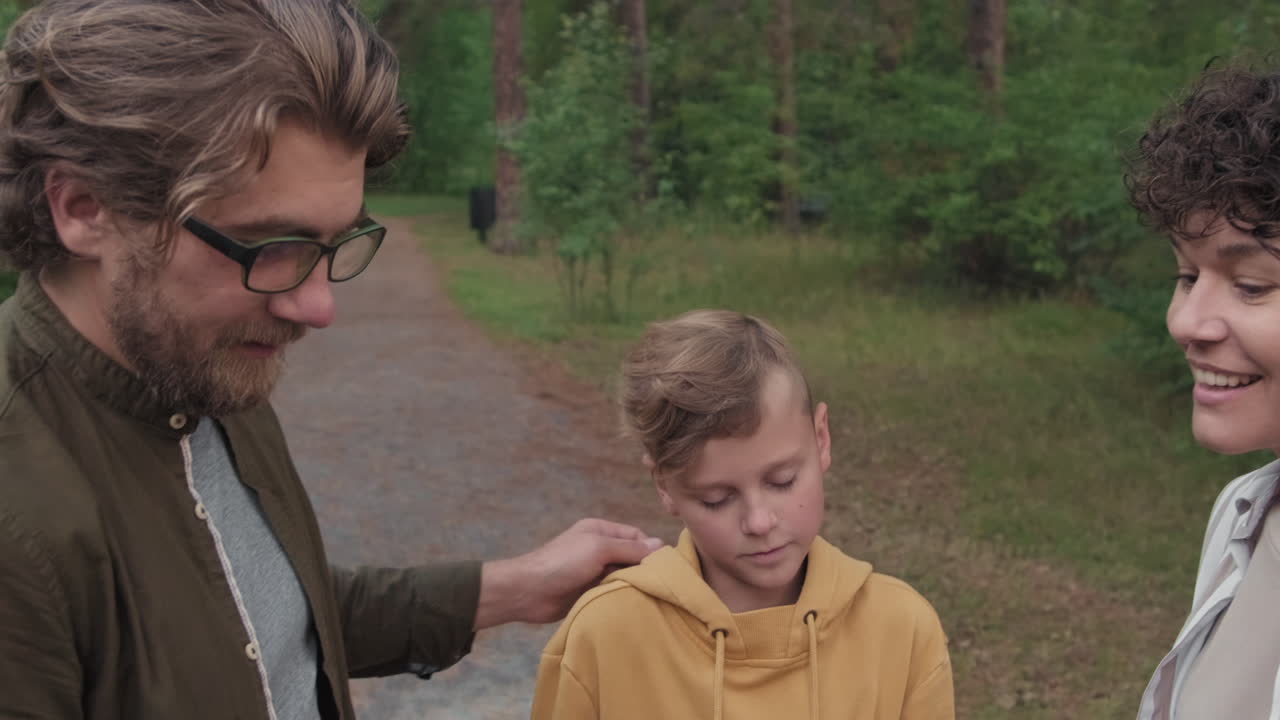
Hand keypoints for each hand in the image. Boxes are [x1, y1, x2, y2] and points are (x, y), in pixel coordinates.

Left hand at [474, 518, 663, 628]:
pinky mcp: (588, 591)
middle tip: (660, 587)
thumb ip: (629, 548)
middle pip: (631, 557)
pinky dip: (620, 597)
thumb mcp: (599, 549)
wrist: (528, 591)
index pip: (636, 536)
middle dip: (642, 570)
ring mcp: (593, 571)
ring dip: (631, 586)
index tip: (663, 568)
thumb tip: (661, 544)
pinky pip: (611, 592)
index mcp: (600, 531)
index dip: (650, 550)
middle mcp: (598, 549)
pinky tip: (632, 607)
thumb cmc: (563, 563)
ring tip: (650, 600)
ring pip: (622, 576)